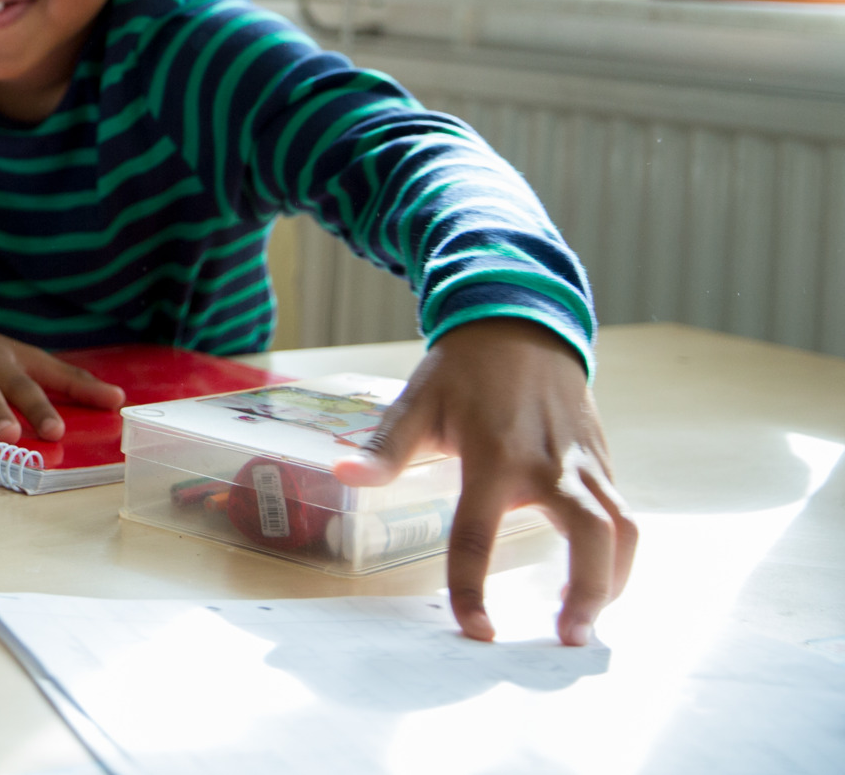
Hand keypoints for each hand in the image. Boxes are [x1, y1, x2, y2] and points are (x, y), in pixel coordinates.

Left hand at [333, 318, 637, 646]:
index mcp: (493, 455)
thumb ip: (386, 448)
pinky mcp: (603, 463)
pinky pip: (623, 515)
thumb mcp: (417, 401)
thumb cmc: (463, 370)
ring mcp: (584, 464)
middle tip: (566, 639)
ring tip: (585, 621)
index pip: (479, 534)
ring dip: (612, 580)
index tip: (477, 631)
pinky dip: (618, 555)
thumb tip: (343, 475)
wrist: (522, 327)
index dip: (473, 587)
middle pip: (590, 534)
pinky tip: (596, 580)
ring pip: (621, 529)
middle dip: (587, 591)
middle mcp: (549, 464)